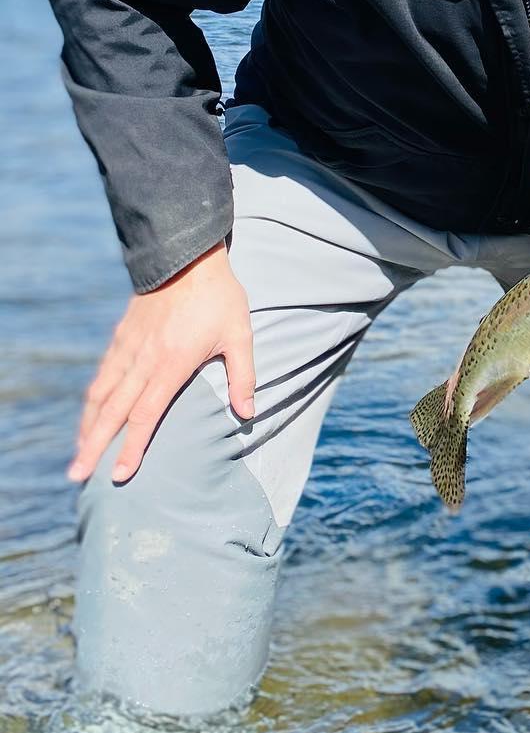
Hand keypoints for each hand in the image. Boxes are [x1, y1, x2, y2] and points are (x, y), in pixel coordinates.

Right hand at [68, 242, 255, 484]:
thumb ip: (243, 376)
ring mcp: (128, 347)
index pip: (147, 414)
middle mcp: (143, 360)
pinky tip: (90, 414)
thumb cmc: (220, 297)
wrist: (187, 256)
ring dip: (87, 427)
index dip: (132, 446)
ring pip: (101, 394)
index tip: (120, 474)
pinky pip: (102, 374)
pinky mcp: (121, 337)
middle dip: (94, 446)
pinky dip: (92, 399)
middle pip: (113, 411)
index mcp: (172, 363)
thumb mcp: (240, 334)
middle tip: (76, 477)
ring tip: (78, 455)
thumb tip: (249, 413)